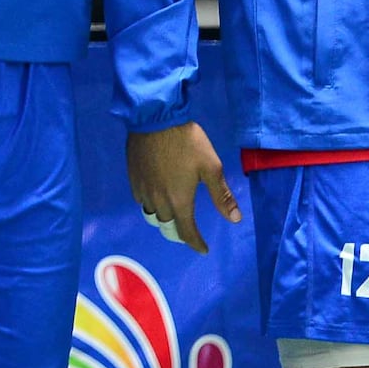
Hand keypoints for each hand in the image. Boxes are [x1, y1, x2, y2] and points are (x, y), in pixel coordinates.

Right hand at [125, 122, 240, 254]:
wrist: (155, 119)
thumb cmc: (187, 142)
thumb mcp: (211, 167)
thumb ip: (221, 195)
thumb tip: (235, 220)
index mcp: (179, 201)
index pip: (186, 232)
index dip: (195, 243)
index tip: (203, 249)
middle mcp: (158, 201)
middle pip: (168, 226)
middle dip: (179, 231)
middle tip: (188, 230)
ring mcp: (143, 190)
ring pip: (152, 215)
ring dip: (164, 219)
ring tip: (172, 214)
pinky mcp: (133, 179)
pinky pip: (141, 201)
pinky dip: (150, 204)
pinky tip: (155, 195)